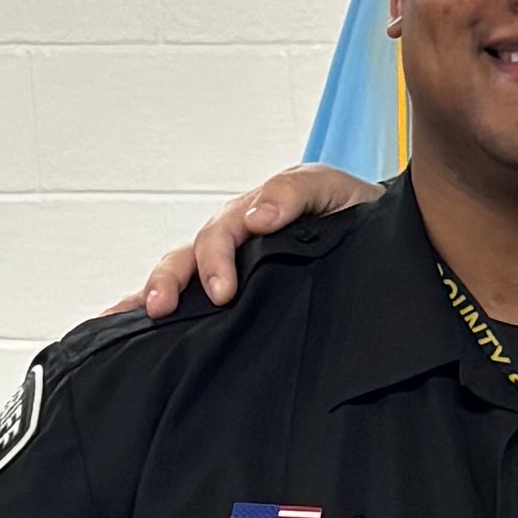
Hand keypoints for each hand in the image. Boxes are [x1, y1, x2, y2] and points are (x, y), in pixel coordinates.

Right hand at [139, 164, 373, 319]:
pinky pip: (199, 301)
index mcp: (254, 216)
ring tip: (130, 319)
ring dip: (156, 293)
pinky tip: (134, 329)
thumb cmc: (354, 210)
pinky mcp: (247, 296)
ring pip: (185, 276)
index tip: (222, 292)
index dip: (215, 260)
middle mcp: (238, 241)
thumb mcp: (328, 187)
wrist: (386, 238)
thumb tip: (256, 218)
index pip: (220, 234)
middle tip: (161, 307)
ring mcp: (239, 268)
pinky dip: (164, 311)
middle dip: (170, 280)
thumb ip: (293, 193)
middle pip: (190, 256)